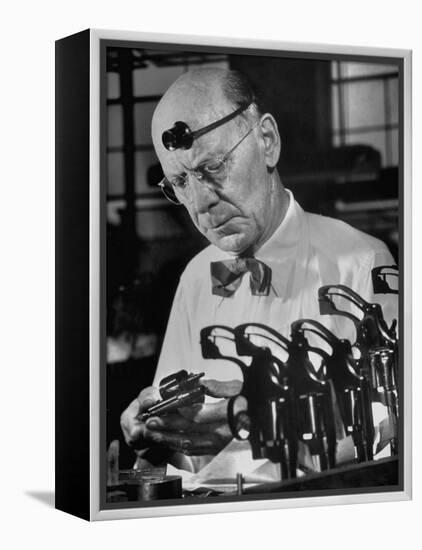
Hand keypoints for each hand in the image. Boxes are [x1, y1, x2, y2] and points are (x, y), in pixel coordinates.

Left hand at [121, 379, 243, 456]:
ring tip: (153, 432)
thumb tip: (199, 383)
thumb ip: (217, 386)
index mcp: (229, 415)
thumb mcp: (238, 388)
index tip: (166, 405)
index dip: (180, 411)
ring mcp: (219, 443)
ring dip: (168, 438)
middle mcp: (224, 432)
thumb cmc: (250, 401)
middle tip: (151, 420)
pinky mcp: (215, 449)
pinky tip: (167, 440)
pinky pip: (194, 450)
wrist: (260, 419)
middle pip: (190, 430)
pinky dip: (178, 446)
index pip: (199, 415)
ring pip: (189, 443)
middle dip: (167, 426)